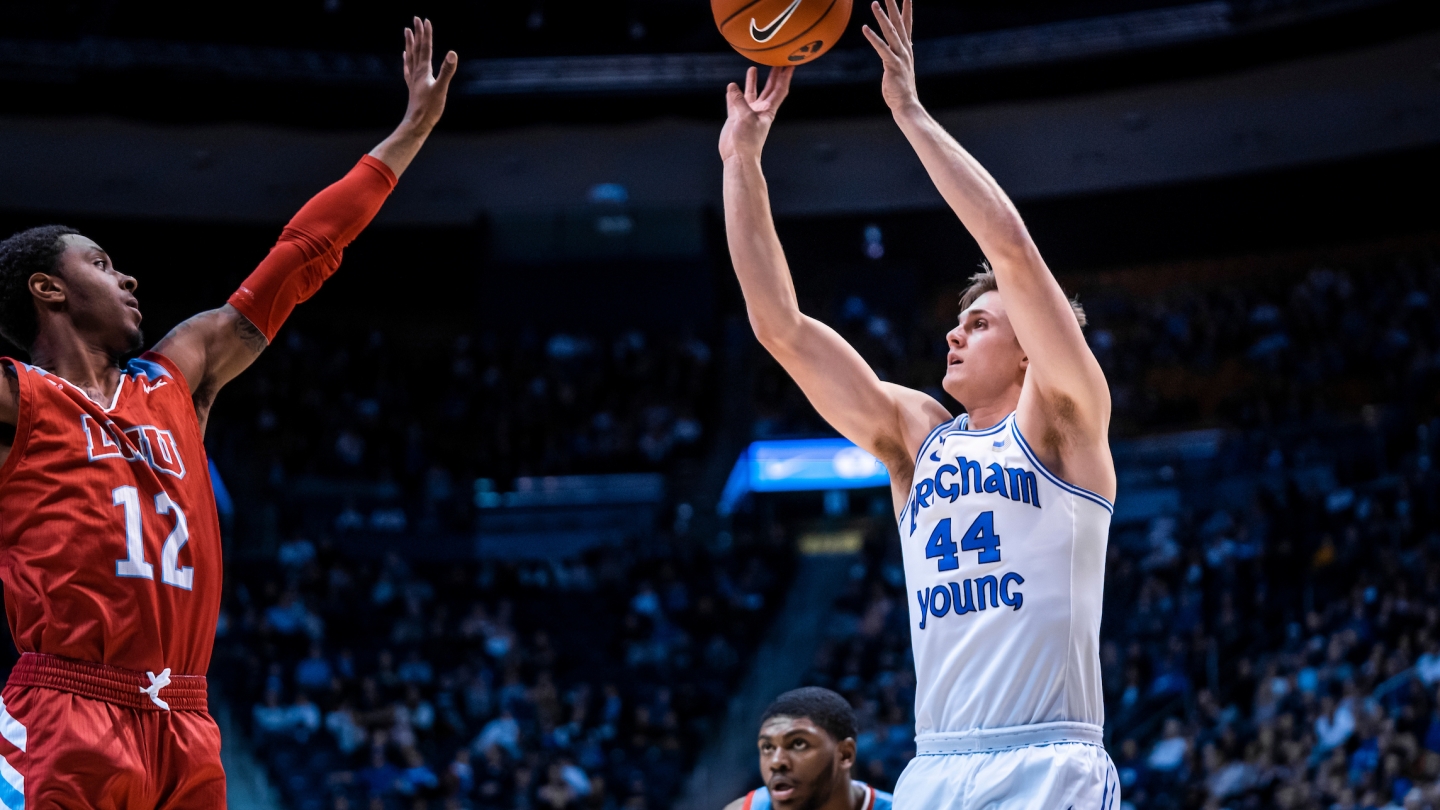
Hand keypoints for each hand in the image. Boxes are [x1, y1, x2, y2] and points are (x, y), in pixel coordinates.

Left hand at [401, 17, 457, 134]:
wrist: (416, 124)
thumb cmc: (429, 109)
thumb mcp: (441, 89)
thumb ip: (447, 71)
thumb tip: (452, 53)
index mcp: (423, 71)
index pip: (425, 48)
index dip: (426, 34)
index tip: (425, 20)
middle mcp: (417, 72)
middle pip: (416, 48)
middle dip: (417, 34)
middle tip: (415, 20)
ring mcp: (414, 80)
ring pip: (410, 56)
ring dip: (410, 43)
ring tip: (407, 32)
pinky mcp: (413, 88)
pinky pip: (408, 69)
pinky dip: (407, 60)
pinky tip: (405, 57)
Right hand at [719, 66, 793, 162]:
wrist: (737, 157)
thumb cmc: (747, 141)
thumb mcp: (745, 118)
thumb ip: (739, 101)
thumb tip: (732, 86)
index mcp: (768, 110)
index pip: (780, 90)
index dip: (785, 77)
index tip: (790, 64)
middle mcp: (759, 110)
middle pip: (769, 88)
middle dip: (773, 75)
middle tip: (777, 60)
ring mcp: (747, 113)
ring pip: (751, 93)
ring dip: (753, 81)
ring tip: (753, 67)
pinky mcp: (735, 117)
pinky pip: (734, 101)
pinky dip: (733, 94)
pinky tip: (731, 87)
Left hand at [862, 0, 917, 112]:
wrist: (906, 104)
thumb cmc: (900, 88)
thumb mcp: (899, 67)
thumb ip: (895, 55)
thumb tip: (893, 49)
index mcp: (906, 49)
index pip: (907, 24)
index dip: (907, 9)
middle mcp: (905, 50)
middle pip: (899, 23)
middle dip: (894, 6)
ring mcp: (900, 57)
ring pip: (891, 32)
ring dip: (882, 17)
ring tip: (875, 3)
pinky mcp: (893, 65)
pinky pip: (882, 48)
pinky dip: (873, 38)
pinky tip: (865, 28)